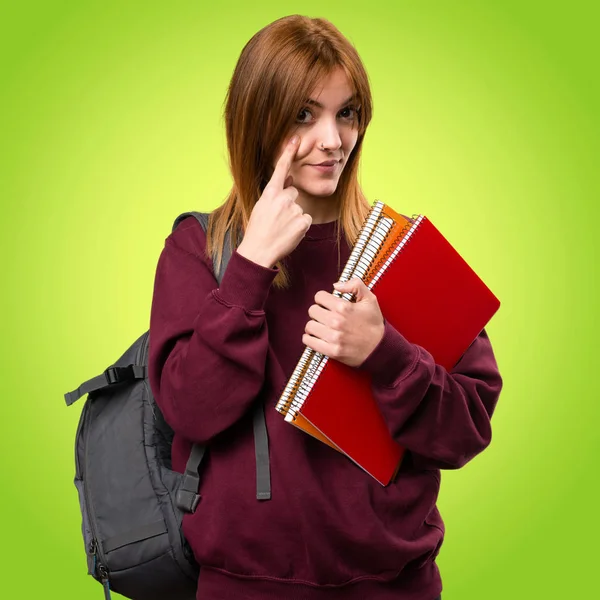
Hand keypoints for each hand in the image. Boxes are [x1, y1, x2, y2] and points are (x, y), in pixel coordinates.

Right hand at [237, 135, 311, 267]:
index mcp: (269, 194)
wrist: (258, 252)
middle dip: (289, 203)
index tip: (295, 139)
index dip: (288, 153)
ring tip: (281, 229)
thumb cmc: (257, 231)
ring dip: (294, 217)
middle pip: (293, 192)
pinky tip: (289, 234)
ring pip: (300, 208)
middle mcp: (282, 199)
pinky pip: (305, 220)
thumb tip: (288, 179)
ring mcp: (293, 210)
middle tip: (278, 219)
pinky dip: (300, 228)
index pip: (280, 169)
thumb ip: (275, 193)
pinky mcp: (302, 222)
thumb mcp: (261, 207)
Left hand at [302, 277, 384, 367]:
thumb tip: (335, 285)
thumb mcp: (370, 299)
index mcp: (344, 307)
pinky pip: (309, 341)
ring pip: (309, 326)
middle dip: (318, 311)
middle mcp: (336, 322)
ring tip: (321, 326)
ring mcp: (333, 337)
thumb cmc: (374, 324)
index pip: (319, 296)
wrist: (380, 348)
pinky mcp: (331, 351)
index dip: (323, 299)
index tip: (327, 304)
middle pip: (312, 310)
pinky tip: (317, 336)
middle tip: (325, 315)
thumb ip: (355, 285)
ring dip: (314, 325)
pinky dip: (309, 338)